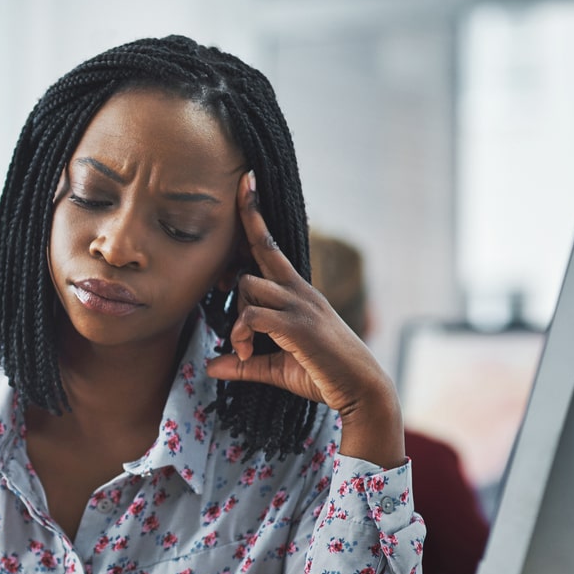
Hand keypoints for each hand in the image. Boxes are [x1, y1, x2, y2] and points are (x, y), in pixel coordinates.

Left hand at [204, 171, 405, 467]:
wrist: (362, 392)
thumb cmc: (323, 376)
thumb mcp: (275, 368)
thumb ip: (242, 362)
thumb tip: (210, 365)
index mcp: (297, 293)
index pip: (269, 245)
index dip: (254, 214)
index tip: (245, 182)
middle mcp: (299, 291)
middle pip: (252, 261)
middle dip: (229, 285)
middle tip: (228, 320)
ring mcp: (301, 306)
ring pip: (248, 286)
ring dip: (236, 318)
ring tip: (243, 349)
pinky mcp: (299, 325)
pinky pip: (252, 315)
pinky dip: (241, 333)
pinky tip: (245, 353)